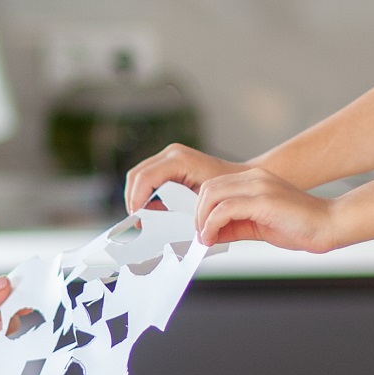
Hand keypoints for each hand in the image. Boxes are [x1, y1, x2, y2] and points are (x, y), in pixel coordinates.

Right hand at [125, 143, 247, 215]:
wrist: (240, 180)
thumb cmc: (227, 192)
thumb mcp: (200, 203)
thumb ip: (176, 210)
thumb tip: (153, 219)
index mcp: (179, 160)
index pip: (145, 178)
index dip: (136, 199)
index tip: (138, 218)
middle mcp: (172, 153)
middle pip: (136, 175)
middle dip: (133, 199)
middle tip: (138, 221)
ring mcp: (170, 156)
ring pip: (138, 175)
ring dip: (137, 196)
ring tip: (144, 217)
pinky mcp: (170, 162)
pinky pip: (147, 176)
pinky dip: (145, 193)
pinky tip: (152, 208)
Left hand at [194, 167, 342, 251]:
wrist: (329, 225)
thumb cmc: (300, 226)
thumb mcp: (258, 226)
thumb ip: (235, 226)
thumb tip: (211, 233)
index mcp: (254, 180)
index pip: (214, 187)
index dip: (202, 209)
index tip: (204, 231)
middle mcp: (255, 178)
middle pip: (208, 188)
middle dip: (198, 214)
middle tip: (203, 236)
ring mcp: (259, 187)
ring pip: (212, 195)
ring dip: (203, 220)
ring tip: (207, 238)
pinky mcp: (264, 200)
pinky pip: (225, 208)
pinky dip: (212, 224)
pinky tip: (214, 237)